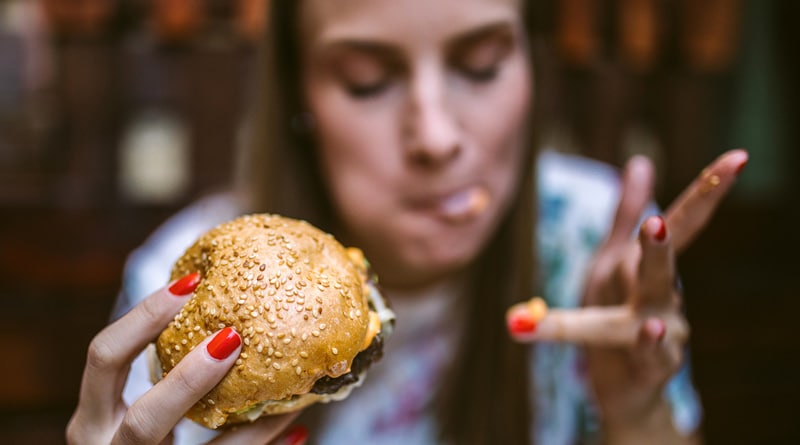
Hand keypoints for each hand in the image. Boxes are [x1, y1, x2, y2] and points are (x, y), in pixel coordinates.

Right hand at [67, 272, 302, 444]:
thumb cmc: (133, 439)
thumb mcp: (127, 407)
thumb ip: (157, 370)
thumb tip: (214, 298)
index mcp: (91, 420)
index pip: (105, 358)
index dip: (143, 317)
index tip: (191, 283)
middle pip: (145, 419)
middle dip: (190, 380)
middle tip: (233, 337)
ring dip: (252, 426)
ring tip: (289, 395)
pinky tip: (298, 430)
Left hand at [508, 149, 747, 436]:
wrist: (621, 385)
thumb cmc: (615, 315)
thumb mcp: (611, 261)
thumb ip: (624, 214)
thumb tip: (641, 162)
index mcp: (647, 267)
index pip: (681, 224)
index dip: (707, 191)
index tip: (739, 158)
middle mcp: (665, 296)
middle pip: (665, 264)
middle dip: (667, 240)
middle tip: (657, 222)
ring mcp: (666, 332)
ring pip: (657, 309)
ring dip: (653, 293)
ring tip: (652, 271)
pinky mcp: (653, 367)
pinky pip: (651, 356)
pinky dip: (649, 346)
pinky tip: (651, 332)